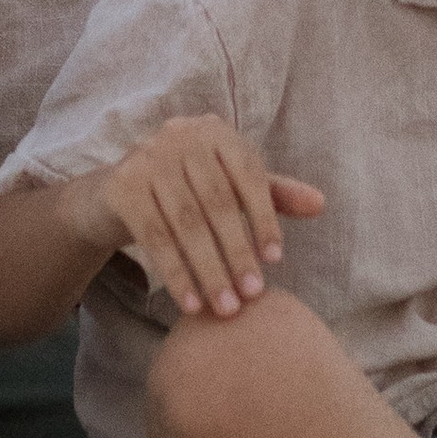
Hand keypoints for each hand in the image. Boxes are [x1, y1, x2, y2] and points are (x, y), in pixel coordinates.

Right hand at [86, 114, 324, 318]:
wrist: (115, 196)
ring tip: (225, 307)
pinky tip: (190, 303)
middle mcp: (180, 135)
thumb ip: (272, 194)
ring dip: (209, 270)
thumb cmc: (185, 190)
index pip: (248, 175)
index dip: (264, 218)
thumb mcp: (228, 186)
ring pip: (187, 223)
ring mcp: (146, 157)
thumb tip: (321, 203)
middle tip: (251, 296)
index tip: (276, 261)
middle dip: (237, 253)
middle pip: (217, 202)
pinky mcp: (122, 185)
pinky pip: (154, 236)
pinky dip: (176, 273)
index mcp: (214, 130)